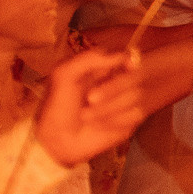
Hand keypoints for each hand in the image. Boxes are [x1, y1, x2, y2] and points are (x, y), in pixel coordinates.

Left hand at [34, 49, 146, 166]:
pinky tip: (98, 126)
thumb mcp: (64, 74)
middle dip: (112, 89)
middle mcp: (116, 83)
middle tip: (90, 99)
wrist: (58, 138)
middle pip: (135, 77)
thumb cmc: (57, 105)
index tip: (127, 65)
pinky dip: (114, 120)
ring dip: (108, 108)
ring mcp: (124, 102)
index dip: (130, 60)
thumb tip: (122, 55)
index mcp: (102, 69)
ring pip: (135, 97)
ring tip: (86, 116)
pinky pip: (135, 115)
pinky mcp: (129, 121)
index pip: (127, 57)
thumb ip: (89, 58)